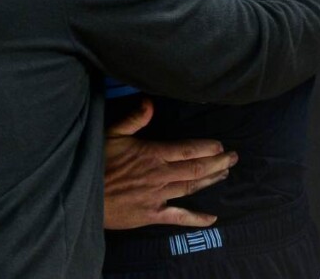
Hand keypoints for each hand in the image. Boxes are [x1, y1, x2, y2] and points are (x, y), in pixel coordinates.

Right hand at [103, 97, 236, 229]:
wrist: (85, 195)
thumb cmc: (97, 162)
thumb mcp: (111, 134)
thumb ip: (133, 118)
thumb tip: (150, 102)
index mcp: (152, 154)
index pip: (187, 150)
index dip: (207, 148)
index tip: (221, 145)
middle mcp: (160, 175)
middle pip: (195, 169)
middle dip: (217, 162)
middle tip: (234, 158)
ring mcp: (158, 196)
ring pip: (191, 188)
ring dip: (211, 180)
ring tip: (225, 173)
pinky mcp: (153, 215)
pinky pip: (179, 217)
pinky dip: (197, 218)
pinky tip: (212, 218)